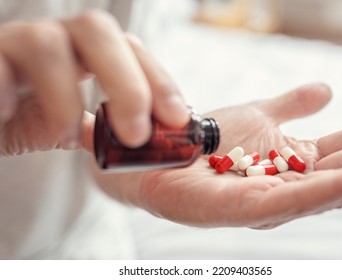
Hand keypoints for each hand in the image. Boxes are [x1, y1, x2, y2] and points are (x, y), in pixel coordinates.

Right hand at [0, 10, 188, 155]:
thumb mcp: (66, 123)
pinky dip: (5, 88)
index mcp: (85, 52)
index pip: (131, 49)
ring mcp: (17, 42)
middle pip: (98, 31)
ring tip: (66, 137)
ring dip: (65, 99)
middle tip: (136, 135)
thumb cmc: (23, 114)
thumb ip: (97, 129)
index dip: (158, 80)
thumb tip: (141, 142)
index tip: (176, 119)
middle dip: (125, 84)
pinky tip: (9, 115)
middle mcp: (56, 38)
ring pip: (46, 45)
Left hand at [92, 83, 341, 228]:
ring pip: (330, 189)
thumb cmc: (209, 139)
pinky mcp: (248, 208)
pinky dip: (336, 188)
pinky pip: (297, 198)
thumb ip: (292, 106)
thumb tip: (327, 91)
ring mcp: (270, 201)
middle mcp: (287, 186)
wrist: (165, 150)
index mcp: (292, 165)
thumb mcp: (259, 115)